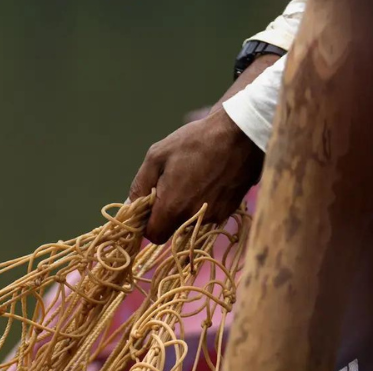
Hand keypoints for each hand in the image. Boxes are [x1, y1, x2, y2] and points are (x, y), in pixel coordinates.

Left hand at [129, 55, 277, 243]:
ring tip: (192, 179)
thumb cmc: (195, 141)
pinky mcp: (230, 209)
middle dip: (167, 215)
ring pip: (191, 223)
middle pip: (173, 230)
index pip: (154, 236)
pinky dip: (203, 203)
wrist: (241, 132)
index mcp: (173, 207)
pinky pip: (208, 214)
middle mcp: (195, 217)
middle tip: (170, 188)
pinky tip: (207, 180)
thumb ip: (139, 185)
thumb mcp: (157, 156)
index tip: (149, 207)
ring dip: (186, 208)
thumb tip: (130, 206)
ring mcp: (216, 215)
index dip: (148, 224)